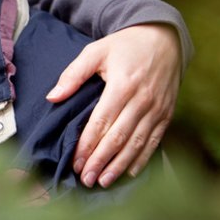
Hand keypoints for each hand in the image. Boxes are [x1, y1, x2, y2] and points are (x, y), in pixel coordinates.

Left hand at [46, 23, 180, 187]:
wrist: (163, 37)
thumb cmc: (123, 46)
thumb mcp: (95, 51)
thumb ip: (73, 74)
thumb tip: (52, 97)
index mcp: (122, 85)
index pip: (101, 122)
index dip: (88, 145)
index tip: (76, 163)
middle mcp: (142, 100)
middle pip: (119, 137)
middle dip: (101, 161)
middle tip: (86, 180)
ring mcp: (158, 108)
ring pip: (137, 143)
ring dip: (120, 165)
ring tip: (104, 182)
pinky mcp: (167, 113)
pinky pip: (155, 140)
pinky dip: (142, 159)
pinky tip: (129, 172)